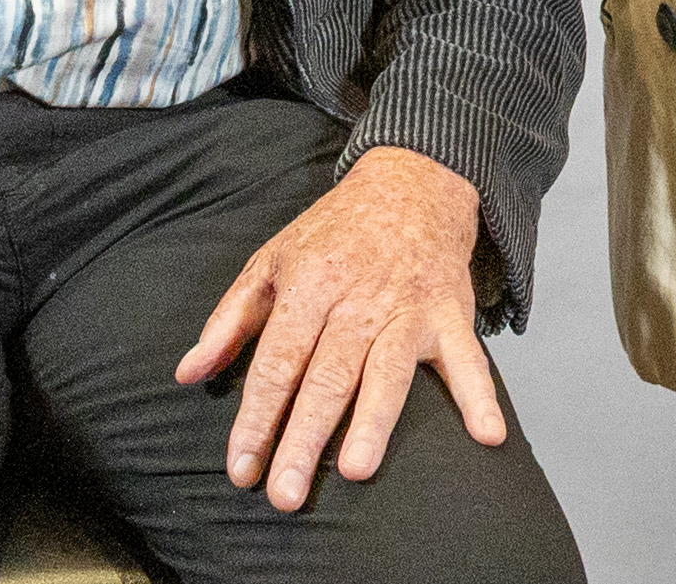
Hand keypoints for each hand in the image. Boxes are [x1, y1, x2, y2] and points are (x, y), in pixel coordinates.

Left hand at [175, 146, 502, 509]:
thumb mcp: (271, 260)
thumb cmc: (335, 231)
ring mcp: (408, 309)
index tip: (240, 469)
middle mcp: (359, 300)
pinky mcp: (450, 314)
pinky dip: (480, 396)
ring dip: (373, 421)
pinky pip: (469, 359)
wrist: (413, 181)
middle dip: (303, 438)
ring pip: (387, 371)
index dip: (256, 417)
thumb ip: (230, 320)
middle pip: (327, 377)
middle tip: (284, 495)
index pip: (277, 362)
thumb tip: (188, 373)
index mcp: (309, 285)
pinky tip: (487, 436)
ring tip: (355, 470)